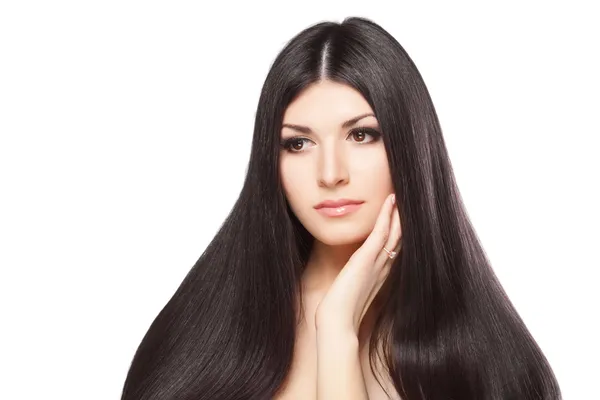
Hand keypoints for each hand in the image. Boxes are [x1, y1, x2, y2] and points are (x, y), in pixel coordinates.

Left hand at [315, 193, 401, 334]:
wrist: (337, 322)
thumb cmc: (340, 311)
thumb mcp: (351, 292)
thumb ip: (356, 283)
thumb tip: (351, 277)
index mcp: (380, 275)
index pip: (393, 249)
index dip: (399, 232)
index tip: (403, 217)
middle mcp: (383, 267)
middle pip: (398, 239)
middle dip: (403, 220)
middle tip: (409, 202)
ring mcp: (377, 262)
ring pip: (394, 233)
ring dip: (399, 213)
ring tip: (402, 196)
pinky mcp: (367, 259)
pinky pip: (380, 233)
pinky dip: (386, 216)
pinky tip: (390, 201)